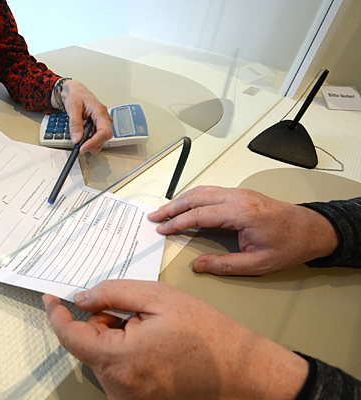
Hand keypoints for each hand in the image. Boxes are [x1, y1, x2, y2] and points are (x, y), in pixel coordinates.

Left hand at [44, 280, 307, 399]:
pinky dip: (123, 352)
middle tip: (135, 310)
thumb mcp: (158, 297)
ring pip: (102, 357)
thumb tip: (82, 297)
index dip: (56, 313)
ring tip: (152, 329)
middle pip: (88, 345)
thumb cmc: (207, 333)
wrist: (242, 371)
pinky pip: (116, 371)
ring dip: (115, 336)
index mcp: (119, 360)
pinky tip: (151, 344)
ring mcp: (126, 399)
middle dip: (102, 321)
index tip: (50, 298)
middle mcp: (117, 388)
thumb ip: (112, 293)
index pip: (69, 336)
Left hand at [60, 80, 112, 153]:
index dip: (94, 142)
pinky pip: (97, 138)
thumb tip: (77, 138)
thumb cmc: (77, 96)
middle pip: (104, 138)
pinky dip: (90, 142)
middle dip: (92, 145)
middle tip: (79, 146)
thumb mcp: (73, 108)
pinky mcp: (99, 127)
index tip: (83, 148)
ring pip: (101, 140)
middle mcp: (104, 118)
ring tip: (79, 140)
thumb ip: (75, 124)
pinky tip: (82, 139)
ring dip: (90, 144)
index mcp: (100, 111)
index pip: (104, 132)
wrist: (77, 93)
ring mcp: (103, 123)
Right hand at [148, 186, 338, 274]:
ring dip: (180, 200)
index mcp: (242, 213)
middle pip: (196, 197)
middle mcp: (239, 197)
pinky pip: (211, 191)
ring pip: (202, 191)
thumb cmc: (290, 246)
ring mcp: (240, 192)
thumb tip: (198, 266)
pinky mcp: (241, 193)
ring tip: (163, 211)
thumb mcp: (258, 264)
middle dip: (172, 207)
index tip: (163, 230)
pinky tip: (185, 204)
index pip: (200, 215)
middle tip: (154, 217)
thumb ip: (225, 265)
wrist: (312, 230)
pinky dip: (193, 197)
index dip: (178, 223)